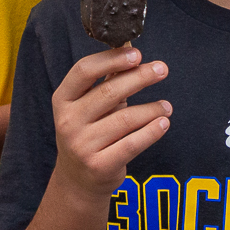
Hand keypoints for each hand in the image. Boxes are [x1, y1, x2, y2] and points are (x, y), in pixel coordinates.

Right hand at [50, 46, 169, 203]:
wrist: (78, 181)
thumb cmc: (89, 132)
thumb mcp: (88, 106)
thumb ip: (107, 80)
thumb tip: (130, 48)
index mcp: (63, 99)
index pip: (84, 71)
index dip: (112, 59)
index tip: (137, 54)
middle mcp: (68, 121)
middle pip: (109, 92)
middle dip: (140, 77)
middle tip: (162, 69)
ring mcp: (81, 145)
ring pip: (126, 119)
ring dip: (152, 108)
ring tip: (166, 106)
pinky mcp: (99, 166)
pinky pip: (133, 143)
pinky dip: (152, 131)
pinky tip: (163, 122)